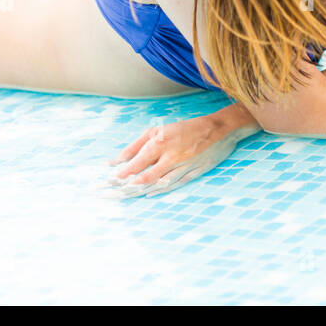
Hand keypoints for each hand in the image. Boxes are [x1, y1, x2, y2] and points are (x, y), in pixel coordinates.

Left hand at [107, 109, 257, 196]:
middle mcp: (171, 156)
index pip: (135, 164)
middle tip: (108, 196)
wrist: (220, 128)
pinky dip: (158, 191)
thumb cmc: (185, 128)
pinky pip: (173, 185)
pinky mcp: (194, 173)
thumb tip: (114, 161)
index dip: (119, 176)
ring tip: (122, 197)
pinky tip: (146, 194)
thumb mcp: (158, 130)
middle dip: (123, 188)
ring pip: (157, 184)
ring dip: (138, 192)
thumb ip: (135, 145)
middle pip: (143, 178)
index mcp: (160, 142)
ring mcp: (183, 166)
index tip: (105, 184)